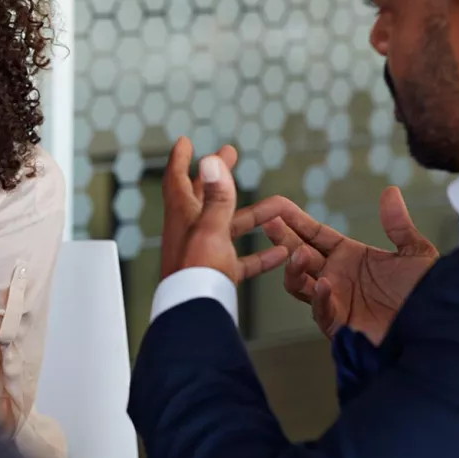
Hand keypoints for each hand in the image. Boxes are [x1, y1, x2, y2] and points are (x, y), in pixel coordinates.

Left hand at [160, 137, 287, 283]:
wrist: (194, 316)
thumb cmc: (197, 272)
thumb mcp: (211, 228)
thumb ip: (216, 196)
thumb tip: (210, 159)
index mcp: (183, 215)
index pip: (176, 179)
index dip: (180, 159)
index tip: (185, 141)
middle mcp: (191, 231)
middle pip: (204, 195)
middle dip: (217, 174)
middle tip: (230, 152)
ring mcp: (204, 253)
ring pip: (230, 226)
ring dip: (252, 214)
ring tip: (278, 202)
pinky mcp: (218, 274)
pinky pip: (242, 260)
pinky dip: (260, 254)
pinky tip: (282, 252)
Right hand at [233, 187, 437, 343]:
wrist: (440, 330)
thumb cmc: (428, 295)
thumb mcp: (416, 253)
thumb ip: (398, 225)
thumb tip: (389, 191)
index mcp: (348, 256)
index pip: (313, 234)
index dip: (294, 220)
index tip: (277, 205)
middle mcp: (335, 276)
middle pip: (297, 253)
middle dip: (281, 238)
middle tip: (269, 222)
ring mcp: (334, 300)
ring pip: (298, 283)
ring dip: (294, 267)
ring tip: (299, 254)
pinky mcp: (340, 325)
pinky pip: (321, 310)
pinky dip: (320, 297)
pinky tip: (325, 284)